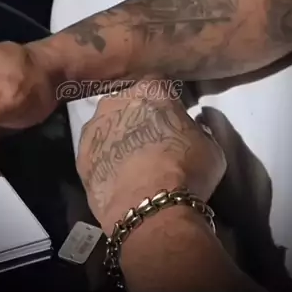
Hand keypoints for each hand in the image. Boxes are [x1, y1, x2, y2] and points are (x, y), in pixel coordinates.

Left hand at [76, 79, 226, 233]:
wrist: (148, 207)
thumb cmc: (187, 170)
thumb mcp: (211, 146)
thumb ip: (198, 130)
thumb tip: (192, 128)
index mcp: (151, 89)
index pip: (159, 85)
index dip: (166, 102)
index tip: (173, 119)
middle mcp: (117, 99)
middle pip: (128, 102)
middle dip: (138, 117)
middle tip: (153, 142)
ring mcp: (94, 127)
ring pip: (107, 126)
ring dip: (118, 137)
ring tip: (132, 163)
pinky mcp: (80, 155)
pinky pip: (95, 152)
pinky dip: (104, 161)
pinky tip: (117, 178)